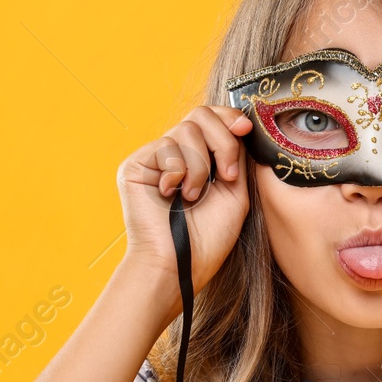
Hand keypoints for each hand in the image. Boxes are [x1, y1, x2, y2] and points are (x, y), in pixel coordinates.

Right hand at [116, 105, 253, 319]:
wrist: (179, 266)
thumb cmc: (207, 240)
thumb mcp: (234, 194)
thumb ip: (236, 158)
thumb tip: (240, 125)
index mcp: (198, 160)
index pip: (211, 120)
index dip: (228, 117)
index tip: (246, 128)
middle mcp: (175, 155)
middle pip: (200, 115)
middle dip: (222, 141)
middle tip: (226, 176)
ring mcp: (154, 159)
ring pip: (186, 130)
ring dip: (200, 167)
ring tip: (193, 197)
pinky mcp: (136, 165)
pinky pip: (166, 146)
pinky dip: (178, 172)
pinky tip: (171, 195)